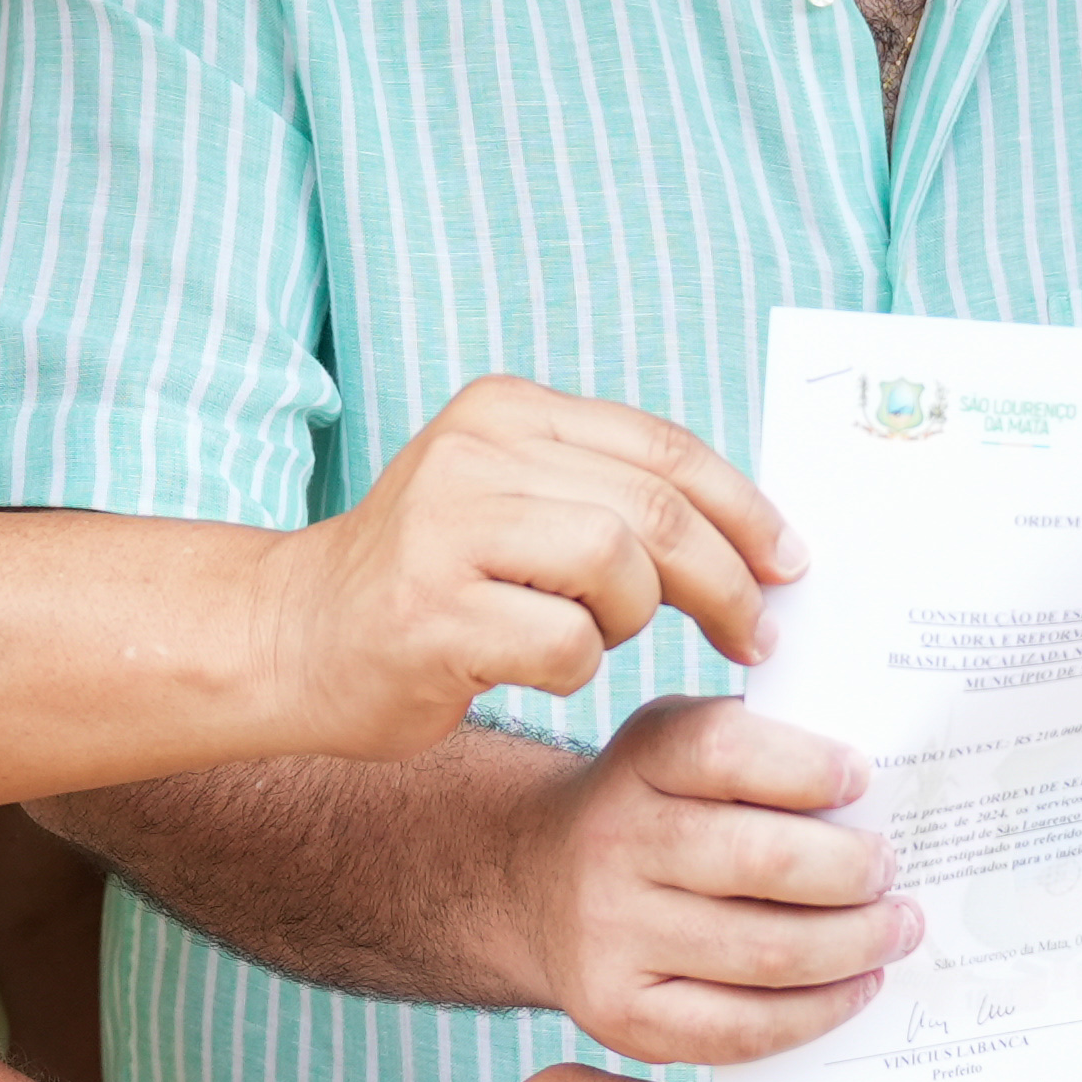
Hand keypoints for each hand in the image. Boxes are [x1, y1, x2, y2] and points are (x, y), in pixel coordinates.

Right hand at [256, 377, 800, 747]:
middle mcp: (475, 453)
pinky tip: (535, 668)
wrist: (291, 637)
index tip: (790, 562)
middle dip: (727, 580)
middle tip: (756, 633)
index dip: (745, 508)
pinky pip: (568, 647)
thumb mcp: (511, 499)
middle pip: (656, 510)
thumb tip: (755, 534)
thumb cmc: (428, 581)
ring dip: (631, 623)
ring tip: (594, 639)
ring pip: (620, 569)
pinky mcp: (434, 615)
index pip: (662, 447)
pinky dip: (575, 671)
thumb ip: (606, 493)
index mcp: (506, 410)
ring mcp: (447, 531)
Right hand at [500, 698, 913, 1064]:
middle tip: (892, 871)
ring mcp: (610, 935)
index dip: (806, 767)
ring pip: (765, 953)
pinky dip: (817, 1012)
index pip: (723, 750)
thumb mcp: (683, 750)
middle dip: (853, 872)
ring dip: (855, 947)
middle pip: (762, 862)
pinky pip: (741, 1028)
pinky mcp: (620, 1013)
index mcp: (641, 759)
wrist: (540, 882)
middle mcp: (612, 843)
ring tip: (896, 930)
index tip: (861, 778)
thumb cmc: (653, 810)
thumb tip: (877, 801)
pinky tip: (855, 986)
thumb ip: (763, 754)